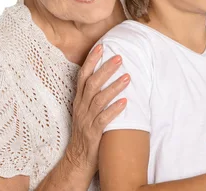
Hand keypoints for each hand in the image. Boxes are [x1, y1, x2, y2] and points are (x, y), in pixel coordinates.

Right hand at [65, 44, 129, 178]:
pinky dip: (114, 110)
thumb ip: (95, 95)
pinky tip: (125, 102)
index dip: (91, 61)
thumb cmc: (87, 131)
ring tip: (128, 77)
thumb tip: (109, 76)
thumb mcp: (87, 110)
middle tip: (120, 57)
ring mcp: (85, 120)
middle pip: (91, 84)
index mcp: (79, 100)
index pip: (82, 76)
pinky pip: (103, 120)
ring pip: (98, 100)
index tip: (101, 46)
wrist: (78, 159)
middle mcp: (80, 107)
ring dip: (114, 87)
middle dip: (105, 69)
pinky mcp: (93, 133)